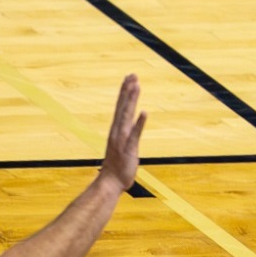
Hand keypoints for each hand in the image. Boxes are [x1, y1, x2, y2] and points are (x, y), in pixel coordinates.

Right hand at [99, 74, 146, 191]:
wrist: (111, 182)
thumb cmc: (118, 165)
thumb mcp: (122, 145)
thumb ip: (126, 134)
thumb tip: (130, 126)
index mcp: (117, 129)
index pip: (121, 106)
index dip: (125, 92)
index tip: (129, 77)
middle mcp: (118, 131)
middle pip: (123, 107)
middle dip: (128, 90)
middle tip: (132, 74)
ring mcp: (122, 139)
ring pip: (127, 116)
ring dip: (131, 100)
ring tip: (136, 85)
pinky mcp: (129, 149)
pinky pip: (134, 134)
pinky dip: (139, 123)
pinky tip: (144, 112)